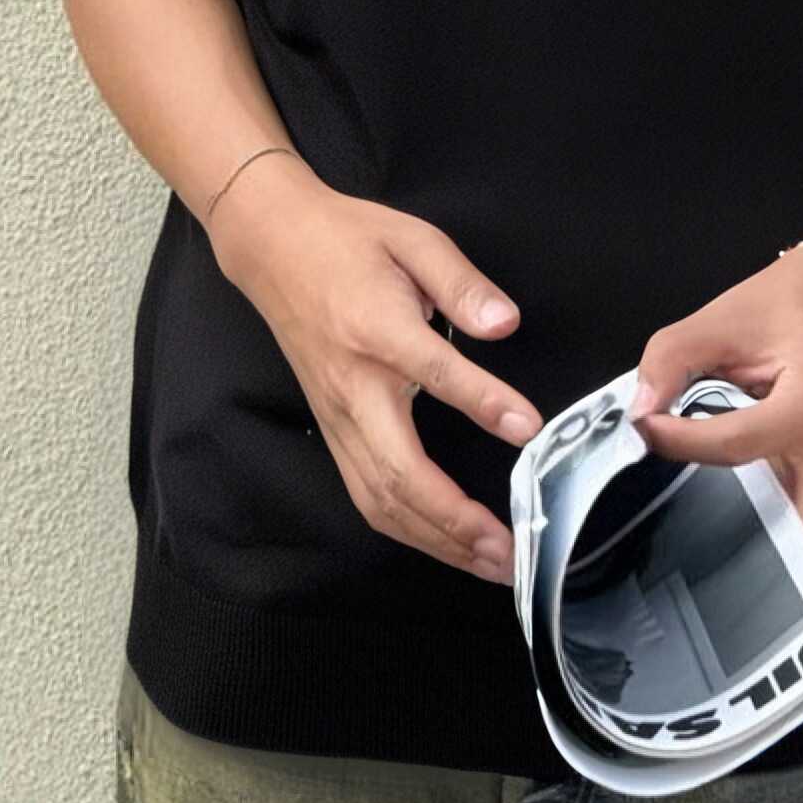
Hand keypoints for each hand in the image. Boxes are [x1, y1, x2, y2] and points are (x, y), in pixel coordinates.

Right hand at [207, 156, 539, 584]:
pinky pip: (365, 494)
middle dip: (456, 522)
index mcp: (375, 329)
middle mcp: (351, 387)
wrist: (273, 246)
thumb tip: (505, 324)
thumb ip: (461, 283)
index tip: (529, 428)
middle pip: (399, 472)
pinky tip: (442, 543)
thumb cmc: (349, 239)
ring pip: (380, 499)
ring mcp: (335, 417)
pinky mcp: (330, 430)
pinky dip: (406, 529)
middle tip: (512, 550)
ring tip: (489, 563)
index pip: (435, 373)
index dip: (483, 403)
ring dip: (435, 540)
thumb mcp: (413, 238)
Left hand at [624, 241, 802, 561]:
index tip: (644, 425)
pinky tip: (724, 516)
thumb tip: (639, 411)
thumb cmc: (794, 300)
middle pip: (799, 535)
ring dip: (761, 546)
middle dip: (750, 552)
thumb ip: (671, 359)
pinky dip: (767, 523)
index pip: (732, 446)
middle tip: (690, 546)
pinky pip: (801, 513)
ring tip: (701, 542)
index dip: (676, 439)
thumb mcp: (722, 317)